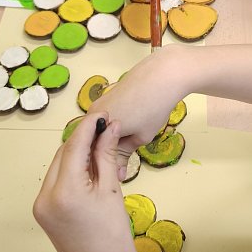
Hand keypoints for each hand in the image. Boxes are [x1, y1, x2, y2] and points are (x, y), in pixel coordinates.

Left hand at [33, 113, 135, 251]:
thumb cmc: (114, 232)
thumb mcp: (111, 188)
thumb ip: (105, 154)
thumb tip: (108, 126)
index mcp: (65, 191)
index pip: (73, 147)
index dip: (87, 127)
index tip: (101, 115)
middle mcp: (45, 196)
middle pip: (62, 155)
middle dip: (81, 140)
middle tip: (103, 130)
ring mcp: (40, 205)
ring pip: (57, 167)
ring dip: (75, 155)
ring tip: (98, 148)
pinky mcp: (41, 212)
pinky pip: (55, 181)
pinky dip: (69, 171)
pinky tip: (87, 168)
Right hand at [87, 48, 184, 176]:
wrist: (163, 75)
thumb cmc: (152, 108)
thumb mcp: (140, 137)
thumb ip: (123, 156)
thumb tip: (117, 176)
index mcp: (97, 125)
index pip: (89, 153)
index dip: (99, 165)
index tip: (111, 173)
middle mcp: (93, 112)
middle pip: (93, 139)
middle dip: (104, 152)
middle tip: (121, 161)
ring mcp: (101, 101)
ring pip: (101, 127)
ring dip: (110, 138)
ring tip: (129, 143)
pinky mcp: (110, 94)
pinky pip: (107, 116)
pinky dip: (115, 125)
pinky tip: (131, 126)